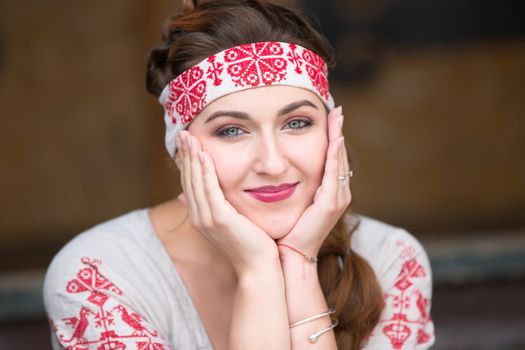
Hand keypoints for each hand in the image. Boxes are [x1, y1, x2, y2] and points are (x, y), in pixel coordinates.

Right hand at [176, 130, 278, 275]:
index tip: (187, 142)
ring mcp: (207, 219)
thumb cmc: (252, 244)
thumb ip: (223, 206)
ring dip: (191, 157)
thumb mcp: (234, 221)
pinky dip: (204, 171)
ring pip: (195, 181)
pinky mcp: (219, 219)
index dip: (187, 162)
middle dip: (185, 155)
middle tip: (183, 133)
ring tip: (190, 136)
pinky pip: (209, 189)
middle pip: (188, 179)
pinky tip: (203, 154)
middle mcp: (199, 217)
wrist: (259, 267)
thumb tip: (215, 193)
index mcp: (201, 217)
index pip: (190, 183)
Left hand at [277, 106, 350, 258]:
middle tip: (338, 110)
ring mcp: (337, 198)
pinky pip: (333, 172)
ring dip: (338, 137)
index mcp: (330, 193)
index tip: (330, 119)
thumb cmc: (288, 231)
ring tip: (338, 116)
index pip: (333, 160)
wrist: (291, 254)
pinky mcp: (331, 203)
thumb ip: (294, 187)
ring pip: (339, 161)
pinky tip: (334, 138)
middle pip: (340, 156)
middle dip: (338, 132)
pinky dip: (334, 155)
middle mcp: (338, 193)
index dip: (332, 139)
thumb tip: (278, 172)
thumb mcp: (294, 203)